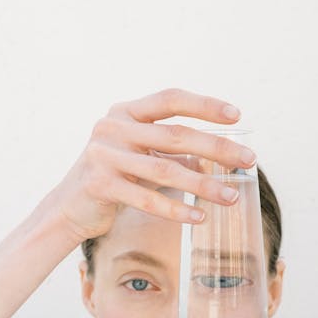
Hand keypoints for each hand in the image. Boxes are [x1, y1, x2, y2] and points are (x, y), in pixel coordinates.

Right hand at [52, 88, 255, 241]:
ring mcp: (104, 155)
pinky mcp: (100, 184)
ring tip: (231, 197)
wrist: (68, 207)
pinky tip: (200, 217)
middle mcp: (113, 127)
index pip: (170, 99)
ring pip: (165, 170)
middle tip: (249, 160)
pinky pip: (147, 199)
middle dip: (217, 148)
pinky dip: (177, 210)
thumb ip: (172, 156)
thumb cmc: (111, 179)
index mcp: (125, 113)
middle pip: (175, 135)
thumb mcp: (142, 160)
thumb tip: (211, 161)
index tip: (236, 115)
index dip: (205, 105)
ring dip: (203, 185)